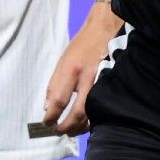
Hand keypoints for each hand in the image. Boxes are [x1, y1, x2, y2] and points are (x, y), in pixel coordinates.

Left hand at [41, 10, 116, 134]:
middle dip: (67, 127)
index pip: (58, 100)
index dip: (51, 116)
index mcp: (71, 69)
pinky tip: (89, 122)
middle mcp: (86, 77)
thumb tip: (47, 107)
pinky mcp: (113, 82)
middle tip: (59, 131)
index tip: (47, 123)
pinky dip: (95, 117)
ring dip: (81, 126)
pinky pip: (103, 106)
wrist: (107, 27)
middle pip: (77, 112)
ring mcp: (102, 81)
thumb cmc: (83, 43)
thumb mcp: (63, 60)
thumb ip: (55, 84)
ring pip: (92, 112)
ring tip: (73, 131)